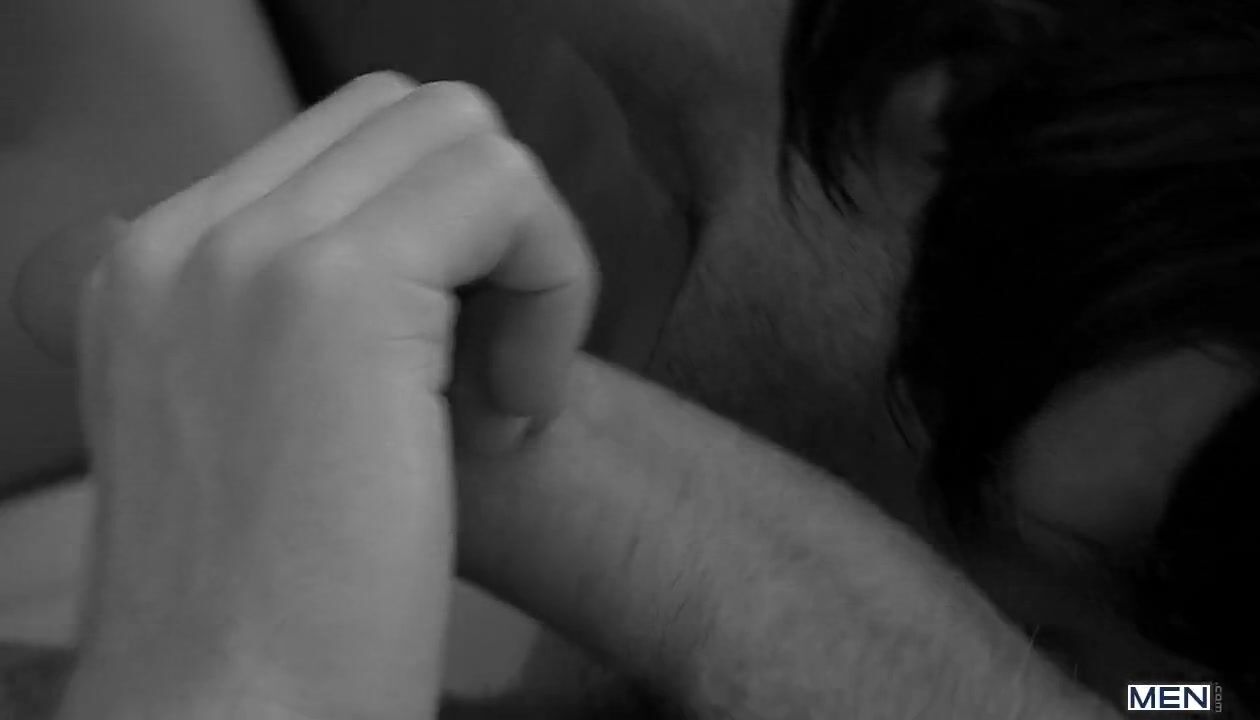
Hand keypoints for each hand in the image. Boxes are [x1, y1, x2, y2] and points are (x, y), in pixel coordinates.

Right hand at [14, 72, 594, 719]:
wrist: (233, 719)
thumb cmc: (280, 606)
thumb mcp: (266, 421)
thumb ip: (314, 315)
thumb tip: (449, 259)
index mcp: (154, 265)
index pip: (343, 149)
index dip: (440, 240)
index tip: (449, 377)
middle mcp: (182, 239)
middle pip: (407, 120)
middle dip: (486, 230)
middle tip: (490, 375)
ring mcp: (245, 255)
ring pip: (461, 137)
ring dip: (523, 257)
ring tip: (500, 399)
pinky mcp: (330, 293)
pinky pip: (505, 193)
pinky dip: (552, 285)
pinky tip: (516, 413)